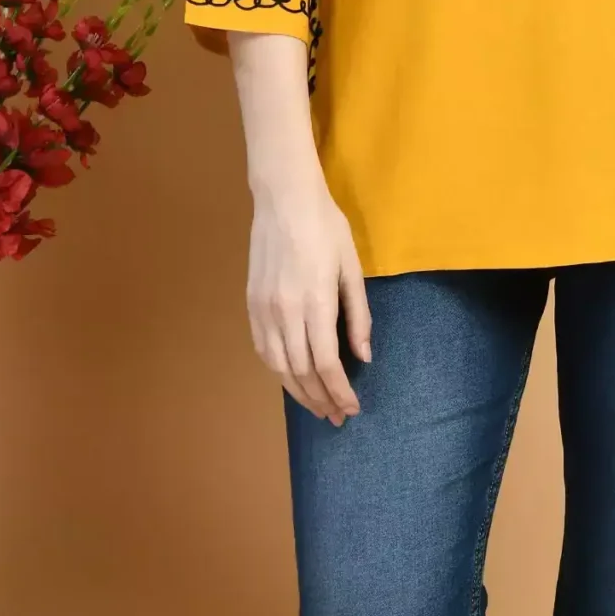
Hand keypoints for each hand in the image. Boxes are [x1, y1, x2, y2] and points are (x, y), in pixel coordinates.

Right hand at [246, 171, 371, 421]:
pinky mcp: (251, 304)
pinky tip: (292, 380)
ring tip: (318, 407)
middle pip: (302, 372)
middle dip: (321, 399)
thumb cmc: (326, 228)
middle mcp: (285, 311)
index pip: (325, 363)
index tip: (352, 408)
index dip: (339, 391)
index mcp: (315, 302)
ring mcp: (263, 309)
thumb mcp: (352, 269)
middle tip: (338, 417)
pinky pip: (263, 349)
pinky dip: (278, 371)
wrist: (283, 199)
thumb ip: (358, 316)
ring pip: (279, 366)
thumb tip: (363, 356)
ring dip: (299, 392)